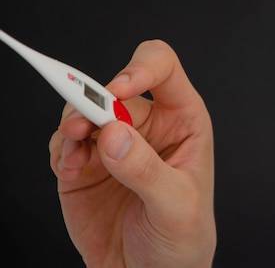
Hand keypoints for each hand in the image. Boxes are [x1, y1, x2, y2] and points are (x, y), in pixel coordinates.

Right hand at [49, 40, 215, 266]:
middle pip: (113, 89)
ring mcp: (114, 141)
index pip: (162, 69)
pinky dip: (60, 151)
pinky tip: (71, 172)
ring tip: (74, 157)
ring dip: (72, 126)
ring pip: (83, 110)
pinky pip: (63, 142)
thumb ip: (145, 170)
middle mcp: (147, 124)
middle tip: (79, 129)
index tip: (118, 90)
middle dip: (93, 104)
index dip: (140, 68)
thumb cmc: (182, 238)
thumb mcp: (176, 206)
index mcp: (182, 119)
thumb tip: (112, 134)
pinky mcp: (86, 163)